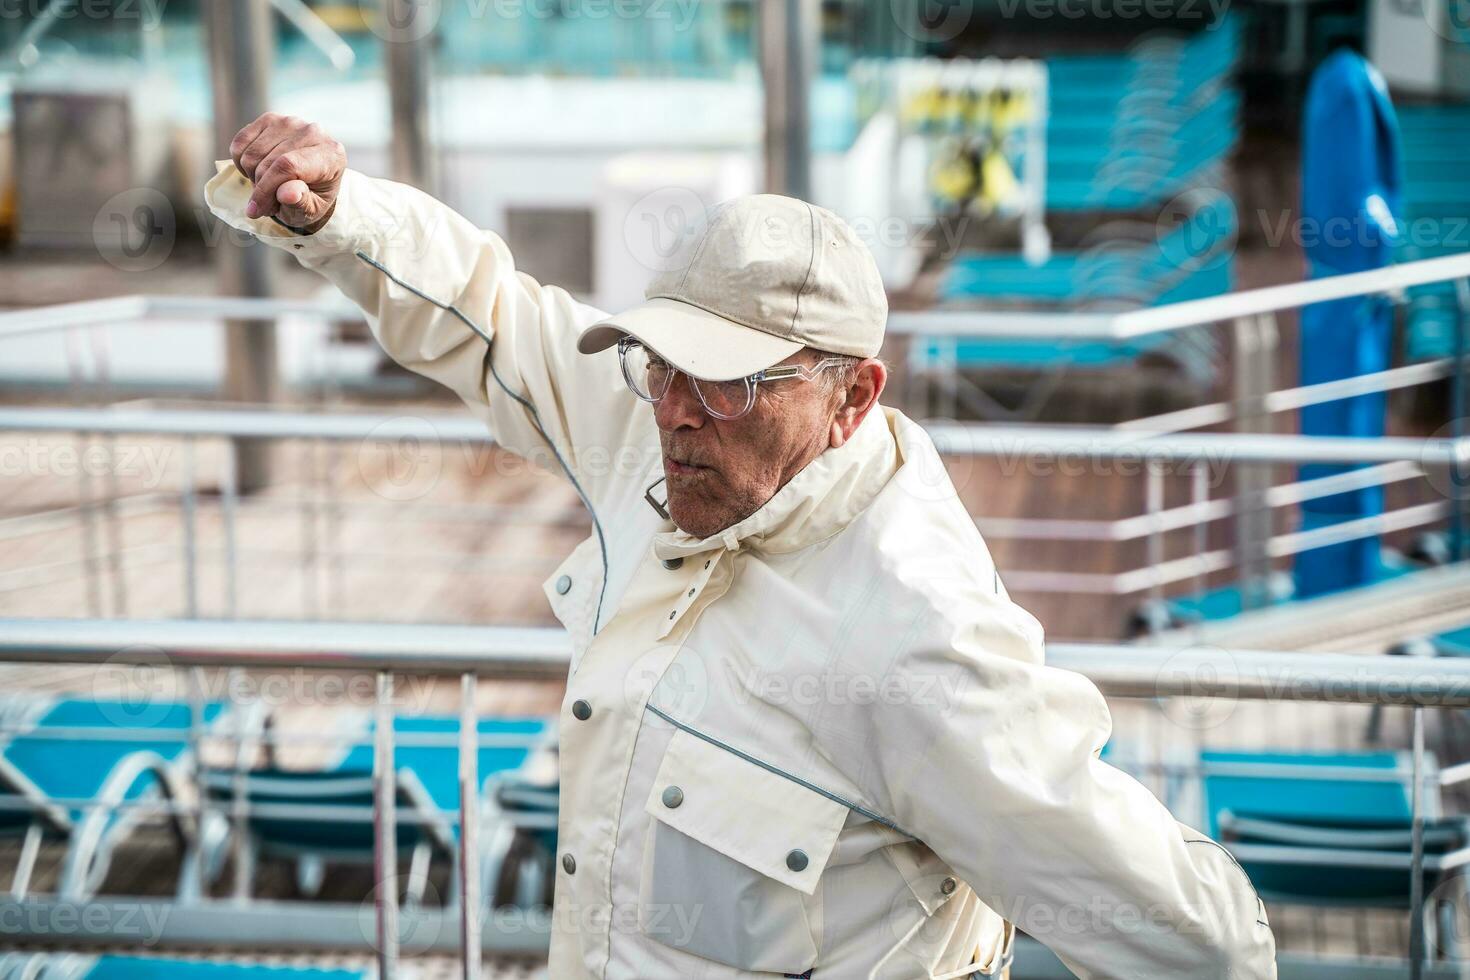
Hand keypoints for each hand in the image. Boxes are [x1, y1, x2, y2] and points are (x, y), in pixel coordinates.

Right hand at [230, 112, 345, 232]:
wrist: (312, 178)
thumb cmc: (313, 197)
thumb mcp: (312, 210)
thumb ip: (302, 203)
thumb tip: (286, 194)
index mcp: (330, 154)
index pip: (288, 166)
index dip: (267, 190)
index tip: (256, 210)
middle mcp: (312, 132)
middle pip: (267, 163)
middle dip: (261, 190)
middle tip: (268, 204)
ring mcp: (289, 122)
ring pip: (251, 155)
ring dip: (252, 178)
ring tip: (268, 188)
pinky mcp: (270, 119)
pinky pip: (240, 144)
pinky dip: (241, 163)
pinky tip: (258, 171)